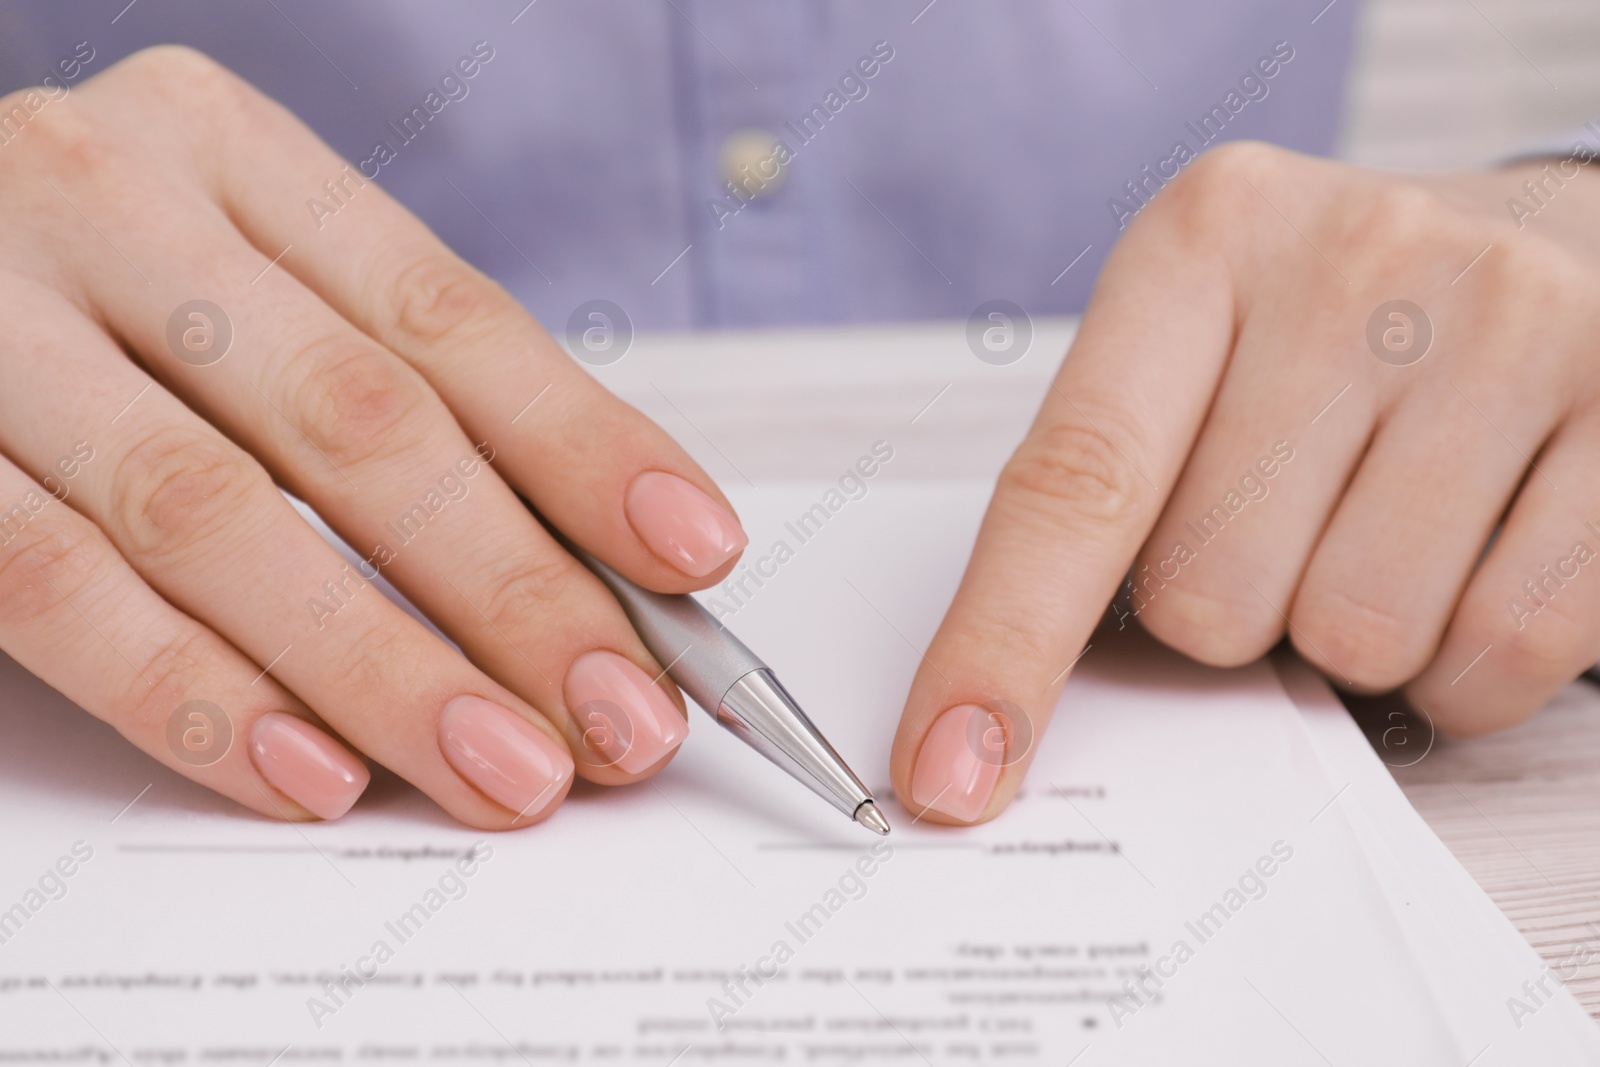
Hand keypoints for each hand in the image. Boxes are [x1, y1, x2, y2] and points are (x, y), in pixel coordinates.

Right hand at [0, 47, 747, 826]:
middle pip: (357, 421)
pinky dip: (195, 693)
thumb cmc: (94, 284)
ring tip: (502, 768)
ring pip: (215, 517)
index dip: (582, 445)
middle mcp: (108, 205)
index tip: (692, 553)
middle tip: (620, 711)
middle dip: (511, 587)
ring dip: (379, 667)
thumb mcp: (244, 282)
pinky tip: (310, 769)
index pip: (447, 317)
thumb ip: (381, 388)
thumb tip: (587, 559)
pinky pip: (57, 587)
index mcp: (228, 152)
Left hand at [891, 140, 1599, 823]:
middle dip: (1230, 610)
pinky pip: (1502, 651)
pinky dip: (1463, 666)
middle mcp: (1354, 264)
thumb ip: (1106, 494)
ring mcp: (1510, 329)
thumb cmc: (1337, 331)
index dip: (1000, 647)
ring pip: (1355, 638)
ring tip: (1384, 527)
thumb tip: (995, 721)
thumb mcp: (1198, 349)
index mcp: (1203, 241)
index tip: (947, 773)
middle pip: (1206, 596)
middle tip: (1288, 520)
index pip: (1072, 485)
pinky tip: (1470, 562)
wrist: (1560, 250)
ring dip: (1348, 635)